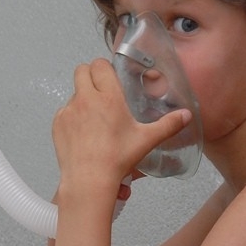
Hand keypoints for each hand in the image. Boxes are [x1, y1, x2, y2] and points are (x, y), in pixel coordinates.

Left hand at [53, 59, 190, 193]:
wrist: (89, 180)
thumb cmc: (117, 159)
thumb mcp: (146, 140)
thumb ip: (168, 125)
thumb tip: (186, 116)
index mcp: (108, 97)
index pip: (100, 65)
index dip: (105, 69)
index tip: (111, 79)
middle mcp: (86, 98)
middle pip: (81, 70)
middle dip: (90, 76)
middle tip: (101, 93)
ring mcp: (69, 110)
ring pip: (73, 92)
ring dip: (82, 98)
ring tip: (95, 119)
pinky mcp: (58, 124)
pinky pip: (64, 111)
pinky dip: (72, 117)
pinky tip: (84, 133)